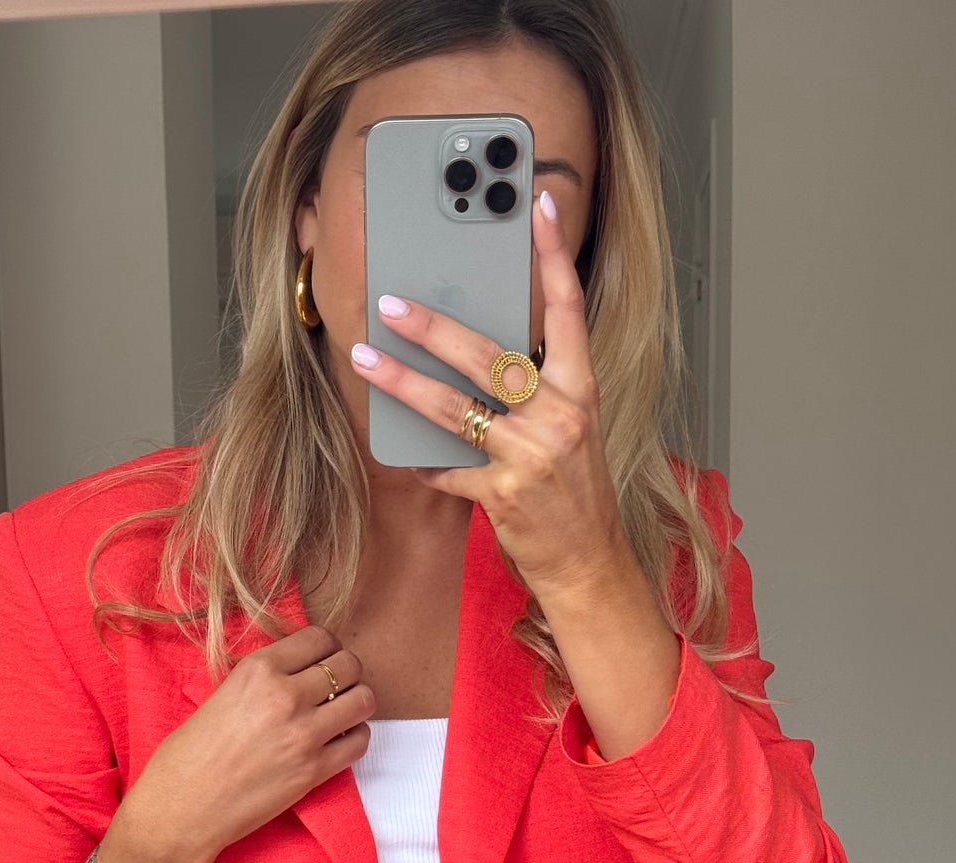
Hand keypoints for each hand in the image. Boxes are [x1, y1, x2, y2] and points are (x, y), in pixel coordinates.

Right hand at [109, 626, 374, 862]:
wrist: (181, 809)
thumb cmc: (187, 756)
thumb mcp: (221, 694)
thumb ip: (262, 680)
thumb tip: (295, 673)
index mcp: (258, 670)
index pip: (319, 638)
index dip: (327, 648)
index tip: (322, 661)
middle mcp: (285, 695)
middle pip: (349, 665)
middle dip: (348, 674)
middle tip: (336, 688)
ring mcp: (304, 734)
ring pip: (364, 700)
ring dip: (357, 704)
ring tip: (341, 715)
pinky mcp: (314, 771)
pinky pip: (359, 741)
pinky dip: (355, 737)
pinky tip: (337, 741)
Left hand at [347, 189, 629, 605]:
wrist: (589, 564)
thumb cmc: (574, 494)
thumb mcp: (570, 431)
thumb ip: (535, 392)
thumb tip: (481, 356)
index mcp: (581, 390)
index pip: (568, 309)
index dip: (554, 254)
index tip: (538, 206)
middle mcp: (560, 416)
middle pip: (489, 356)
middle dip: (433, 327)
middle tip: (392, 303)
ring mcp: (531, 455)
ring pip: (455, 407)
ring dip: (403, 383)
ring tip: (366, 360)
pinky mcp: (504, 494)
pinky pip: (448, 470)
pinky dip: (425, 463)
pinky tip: (406, 455)